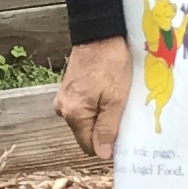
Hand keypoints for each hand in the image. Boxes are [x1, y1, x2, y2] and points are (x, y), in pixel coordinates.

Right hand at [56, 37, 130, 163]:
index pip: (89, 146)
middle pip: (87, 133)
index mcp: (73, 114)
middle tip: (123, 114)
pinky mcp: (69, 89)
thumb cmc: (110, 64)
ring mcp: (64, 98)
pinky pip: (84, 107)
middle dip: (105, 129)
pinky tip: (109, 93)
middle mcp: (63, 109)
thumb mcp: (115, 99)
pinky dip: (97, 105)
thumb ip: (107, 128)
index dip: (107, 145)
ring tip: (117, 101)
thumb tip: (102, 155)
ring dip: (102, 116)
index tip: (123, 135)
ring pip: (86, 120)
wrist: (99, 33)